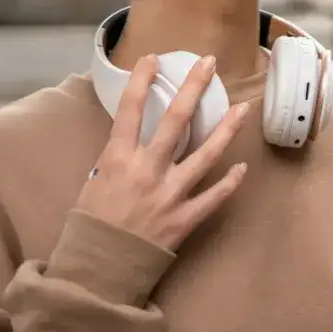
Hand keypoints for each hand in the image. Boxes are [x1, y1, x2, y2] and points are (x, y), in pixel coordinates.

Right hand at [75, 54, 250, 251]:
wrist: (96, 272)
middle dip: (193, 88)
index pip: (131, 111)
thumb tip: (133, 140)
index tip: (153, 59)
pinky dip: (230, 183)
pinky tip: (242, 168)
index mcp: (117, 160)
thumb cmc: (90, 227)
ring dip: (226, 129)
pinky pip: (214, 196)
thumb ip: (116, 160)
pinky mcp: (184, 219)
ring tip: (243, 108)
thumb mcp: (93, 183)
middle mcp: (146, 171)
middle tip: (210, 63)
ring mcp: (169, 195)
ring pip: (206, 154)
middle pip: (176, 121)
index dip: (142, 81)